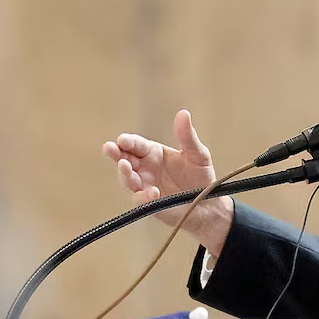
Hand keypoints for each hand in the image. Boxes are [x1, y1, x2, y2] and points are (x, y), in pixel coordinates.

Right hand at [103, 109, 234, 252]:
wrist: (209, 203)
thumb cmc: (201, 176)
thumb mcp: (197, 153)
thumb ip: (187, 136)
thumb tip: (183, 113)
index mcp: (153, 152)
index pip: (136, 145)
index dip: (128, 141)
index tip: (122, 139)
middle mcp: (145, 169)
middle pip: (125, 159)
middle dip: (116, 153)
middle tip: (109, 148)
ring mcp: (145, 186)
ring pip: (128, 180)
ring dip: (125, 173)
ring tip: (125, 165)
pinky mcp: (150, 204)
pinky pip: (141, 201)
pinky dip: (143, 196)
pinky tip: (153, 192)